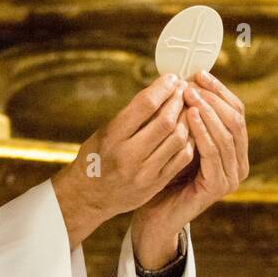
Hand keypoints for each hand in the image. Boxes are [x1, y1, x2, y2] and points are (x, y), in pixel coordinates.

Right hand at [51, 75, 196, 247]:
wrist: (89, 197)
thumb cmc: (96, 158)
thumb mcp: (105, 132)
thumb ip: (131, 115)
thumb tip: (160, 91)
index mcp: (112, 138)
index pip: (145, 105)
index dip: (163, 88)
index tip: (172, 79)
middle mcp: (128, 156)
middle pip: (166, 121)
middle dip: (178, 100)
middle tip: (183, 90)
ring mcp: (144, 173)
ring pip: (178, 138)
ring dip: (187, 119)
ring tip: (187, 108)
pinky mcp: (155, 184)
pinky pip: (182, 157)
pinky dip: (188, 140)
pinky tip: (186, 130)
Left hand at [131, 71, 248, 267]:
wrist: (154, 213)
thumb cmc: (164, 175)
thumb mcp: (180, 139)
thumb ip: (190, 117)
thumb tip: (188, 79)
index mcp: (234, 149)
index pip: (235, 110)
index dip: (219, 90)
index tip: (199, 73)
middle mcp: (239, 162)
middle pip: (236, 119)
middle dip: (213, 98)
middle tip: (193, 83)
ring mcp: (232, 176)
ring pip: (227, 134)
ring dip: (207, 111)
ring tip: (190, 95)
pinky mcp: (219, 186)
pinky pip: (214, 152)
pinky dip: (203, 131)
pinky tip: (189, 117)